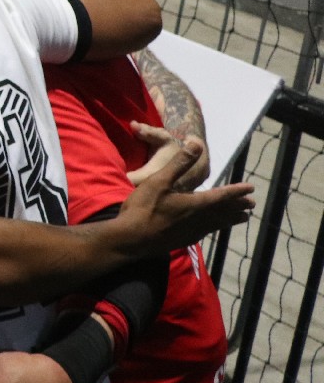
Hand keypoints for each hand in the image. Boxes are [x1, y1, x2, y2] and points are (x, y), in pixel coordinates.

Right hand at [110, 123, 249, 252]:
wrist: (130, 240)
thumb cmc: (143, 208)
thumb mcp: (159, 181)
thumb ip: (179, 163)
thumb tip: (197, 143)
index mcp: (195, 204)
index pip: (222, 196)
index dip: (237, 191)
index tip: (251, 188)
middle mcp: (198, 219)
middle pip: (223, 211)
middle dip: (237, 206)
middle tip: (252, 204)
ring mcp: (191, 232)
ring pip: (217, 224)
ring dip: (230, 219)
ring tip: (242, 218)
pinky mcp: (182, 240)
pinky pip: (205, 232)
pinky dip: (214, 228)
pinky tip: (212, 229)